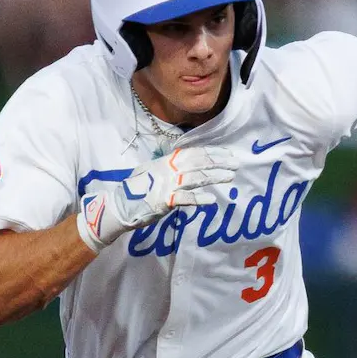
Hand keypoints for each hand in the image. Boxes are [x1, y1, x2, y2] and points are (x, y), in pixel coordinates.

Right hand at [77, 147, 236, 252]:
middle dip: (218, 162)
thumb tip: (184, 162)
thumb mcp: (153, 171)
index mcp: (167, 161)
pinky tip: (212, 200)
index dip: (212, 152)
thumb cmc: (137, 189)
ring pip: (195, 178)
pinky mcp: (164, 201)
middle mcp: (168, 170)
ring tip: (230, 177)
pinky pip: (185, 199)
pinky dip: (199, 200)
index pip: (194, 153)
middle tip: (235, 163)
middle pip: (198, 162)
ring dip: (214, 177)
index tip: (227, 153)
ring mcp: (167, 184)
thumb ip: (169, 167)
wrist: (120, 205)